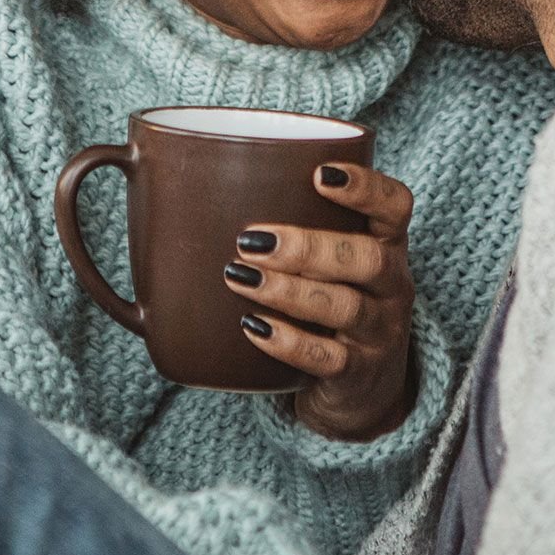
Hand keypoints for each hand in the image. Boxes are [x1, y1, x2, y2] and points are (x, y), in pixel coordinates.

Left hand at [226, 162, 416, 440]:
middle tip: (251, 240)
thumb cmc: (326, 298)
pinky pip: (326, 359)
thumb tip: (158, 167)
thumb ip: (281, 220)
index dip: (364, 186)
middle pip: (367, 258)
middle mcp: (391, 285)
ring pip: (345, 307)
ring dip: (289, 291)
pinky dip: (288, 341)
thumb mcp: (327, 260)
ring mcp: (378, 332)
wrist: (363, 387)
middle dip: (308, 247)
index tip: (318, 173)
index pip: (395, 206)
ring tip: (240, 277)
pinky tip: (252, 327)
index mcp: (385, 243)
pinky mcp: (356, 375)